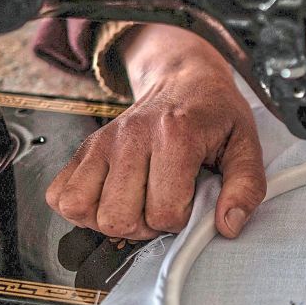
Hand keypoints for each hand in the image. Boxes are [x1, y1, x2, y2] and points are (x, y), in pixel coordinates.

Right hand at [46, 25, 265, 239]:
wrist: (184, 78)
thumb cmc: (215, 114)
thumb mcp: (246, 145)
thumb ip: (246, 186)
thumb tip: (229, 225)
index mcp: (174, 135)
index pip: (163, 213)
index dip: (180, 221)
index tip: (190, 202)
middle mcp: (130, 136)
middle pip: (117, 218)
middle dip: (144, 226)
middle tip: (163, 206)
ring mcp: (101, 142)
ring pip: (81, 209)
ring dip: (110, 220)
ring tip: (137, 205)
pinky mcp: (84, 148)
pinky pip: (59, 195)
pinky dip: (81, 208)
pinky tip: (111, 199)